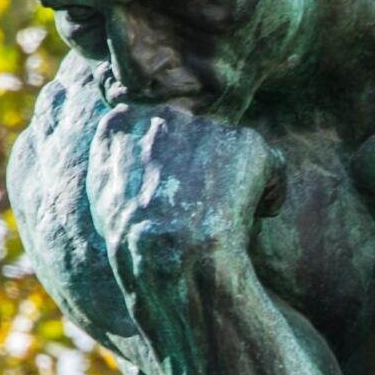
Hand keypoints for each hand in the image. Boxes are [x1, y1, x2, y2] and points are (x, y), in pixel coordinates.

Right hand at [87, 102, 283, 298]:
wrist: (169, 259)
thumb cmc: (133, 244)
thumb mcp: (103, 200)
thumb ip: (114, 165)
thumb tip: (124, 153)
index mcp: (124, 124)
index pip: (150, 129)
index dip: (169, 164)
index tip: (174, 193)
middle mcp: (166, 115)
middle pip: (194, 136)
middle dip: (203, 166)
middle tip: (203, 210)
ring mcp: (207, 126)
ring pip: (231, 151)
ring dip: (234, 181)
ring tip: (225, 220)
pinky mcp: (246, 142)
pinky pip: (271, 167)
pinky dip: (268, 195)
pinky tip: (254, 221)